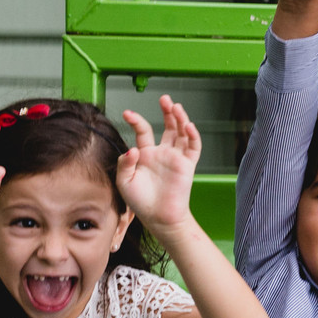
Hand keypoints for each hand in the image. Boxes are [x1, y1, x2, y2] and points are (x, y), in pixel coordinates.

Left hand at [118, 96, 200, 235]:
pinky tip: (188, 126)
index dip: (136, 120)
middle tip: (164, 99)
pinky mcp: (187, 165)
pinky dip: (193, 135)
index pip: (144, 130)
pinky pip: (193, 147)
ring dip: (181, 119)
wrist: (159, 218)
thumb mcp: (124, 181)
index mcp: (146, 155)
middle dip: (167, 112)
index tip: (128, 113)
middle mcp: (162, 153)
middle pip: (168, 127)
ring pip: (181, 133)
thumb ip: (125, 163)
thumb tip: (133, 149)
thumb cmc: (140, 202)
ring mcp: (176, 158)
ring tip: (176, 107)